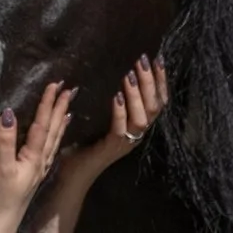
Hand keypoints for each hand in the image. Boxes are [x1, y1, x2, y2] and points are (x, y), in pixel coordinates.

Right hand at [0, 80, 75, 232]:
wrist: (2, 225)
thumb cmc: (2, 199)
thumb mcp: (2, 169)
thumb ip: (6, 141)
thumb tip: (10, 113)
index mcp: (35, 157)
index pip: (43, 124)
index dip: (48, 103)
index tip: (55, 84)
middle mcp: (42, 161)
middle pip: (54, 129)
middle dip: (60, 108)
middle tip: (70, 88)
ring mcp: (40, 168)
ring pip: (55, 139)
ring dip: (60, 120)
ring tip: (68, 105)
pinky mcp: (35, 174)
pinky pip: (50, 149)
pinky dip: (55, 136)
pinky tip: (56, 133)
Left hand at [66, 55, 168, 185]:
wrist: (72, 173)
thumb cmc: (83, 143)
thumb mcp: (97, 116)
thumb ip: (103, 96)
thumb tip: (104, 69)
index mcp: (136, 125)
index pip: (158, 101)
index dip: (161, 82)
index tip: (158, 59)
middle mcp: (136, 133)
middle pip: (154, 107)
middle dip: (150, 82)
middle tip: (143, 60)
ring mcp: (126, 142)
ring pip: (142, 118)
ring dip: (137, 95)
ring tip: (130, 75)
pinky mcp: (112, 148)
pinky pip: (121, 129)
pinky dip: (121, 112)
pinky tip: (117, 97)